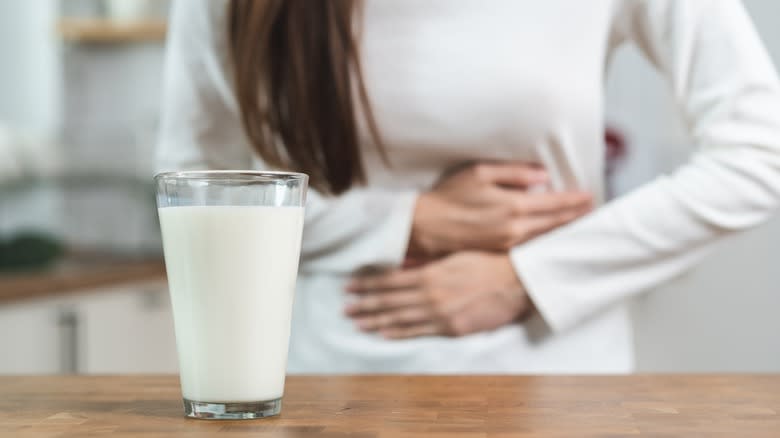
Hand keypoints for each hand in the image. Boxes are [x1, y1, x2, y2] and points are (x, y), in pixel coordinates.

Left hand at [345, 251, 530, 338]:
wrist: (517, 281)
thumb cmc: (488, 262)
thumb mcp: (454, 254)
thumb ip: (426, 259)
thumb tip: (402, 259)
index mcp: (429, 273)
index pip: (389, 280)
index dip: (367, 284)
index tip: (350, 286)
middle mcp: (430, 294)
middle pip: (389, 301)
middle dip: (365, 304)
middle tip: (345, 308)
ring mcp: (440, 314)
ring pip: (400, 319)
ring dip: (376, 321)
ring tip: (357, 323)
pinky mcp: (452, 328)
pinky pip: (420, 332)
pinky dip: (400, 333)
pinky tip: (385, 334)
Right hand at [409, 162, 591, 256]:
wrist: (426, 227)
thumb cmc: (450, 196)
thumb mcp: (480, 173)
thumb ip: (514, 173)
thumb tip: (542, 176)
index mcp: (513, 206)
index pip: (554, 203)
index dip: (574, 200)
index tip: (590, 197)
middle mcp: (515, 228)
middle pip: (555, 224)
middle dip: (575, 218)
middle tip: (592, 213)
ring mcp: (507, 244)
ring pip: (544, 238)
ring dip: (562, 231)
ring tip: (577, 225)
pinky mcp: (499, 252)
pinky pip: (530, 246)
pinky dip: (544, 241)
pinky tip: (550, 238)